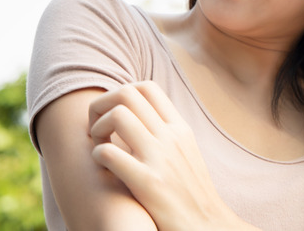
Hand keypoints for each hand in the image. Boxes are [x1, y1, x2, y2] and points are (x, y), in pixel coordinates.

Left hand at [88, 81, 251, 230]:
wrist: (206, 226)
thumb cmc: (189, 194)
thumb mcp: (185, 154)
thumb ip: (166, 134)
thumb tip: (140, 116)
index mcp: (180, 129)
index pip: (147, 87)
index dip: (121, 93)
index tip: (114, 116)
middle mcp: (171, 137)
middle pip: (127, 93)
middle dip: (102, 105)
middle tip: (99, 129)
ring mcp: (160, 158)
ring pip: (117, 115)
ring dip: (97, 128)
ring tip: (99, 146)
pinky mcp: (147, 182)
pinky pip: (108, 152)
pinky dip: (97, 155)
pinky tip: (103, 167)